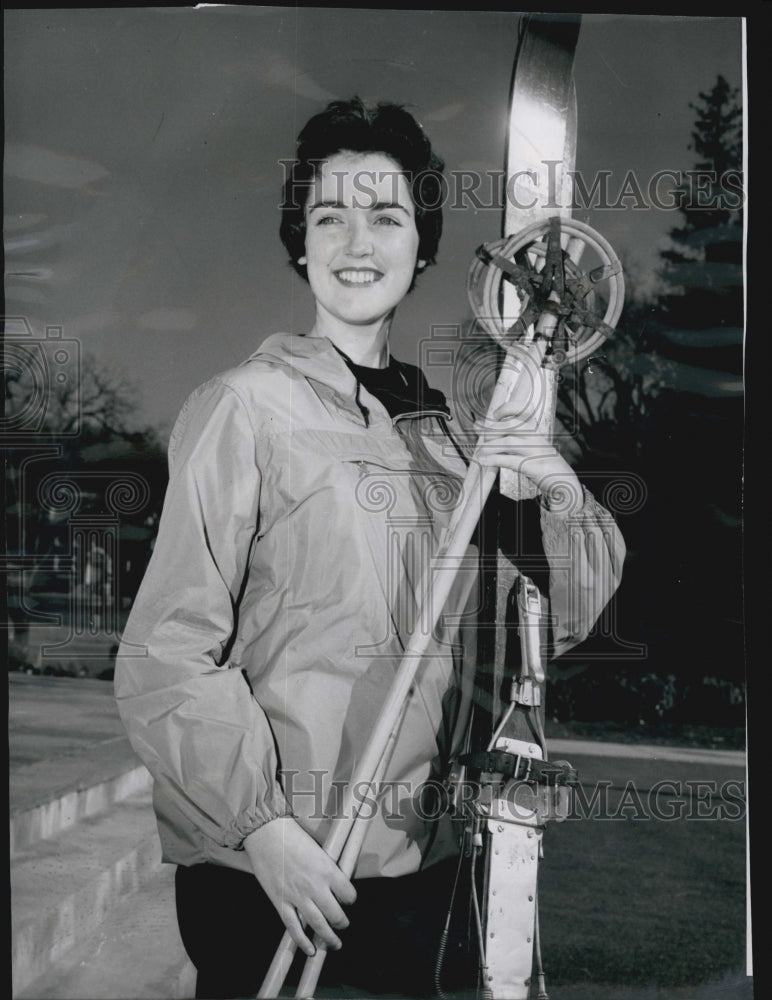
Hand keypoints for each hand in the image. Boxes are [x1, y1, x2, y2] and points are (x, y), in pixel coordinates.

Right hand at [244, 816, 356, 956]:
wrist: (267, 834)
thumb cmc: (292, 836)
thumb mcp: (318, 850)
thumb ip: (327, 869)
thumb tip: (334, 884)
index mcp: (328, 870)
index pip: (349, 894)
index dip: (350, 900)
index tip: (348, 901)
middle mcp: (315, 886)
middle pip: (336, 914)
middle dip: (342, 924)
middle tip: (344, 925)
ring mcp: (297, 896)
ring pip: (318, 925)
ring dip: (329, 938)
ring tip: (335, 944)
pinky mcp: (281, 902)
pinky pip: (294, 927)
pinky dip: (302, 941)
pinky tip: (310, 949)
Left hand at [473, 348, 583, 513]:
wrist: (563, 481)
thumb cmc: (539, 461)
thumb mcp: (525, 445)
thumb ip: (504, 436)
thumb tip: (478, 425)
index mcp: (534, 429)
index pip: (520, 409)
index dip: (504, 409)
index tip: (494, 415)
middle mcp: (535, 436)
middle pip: (509, 425)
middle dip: (490, 429)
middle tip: (480, 436)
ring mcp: (535, 451)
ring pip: (508, 442)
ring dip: (489, 447)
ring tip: (479, 454)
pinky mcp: (532, 466)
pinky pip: (509, 460)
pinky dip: (493, 459)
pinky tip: (483, 461)